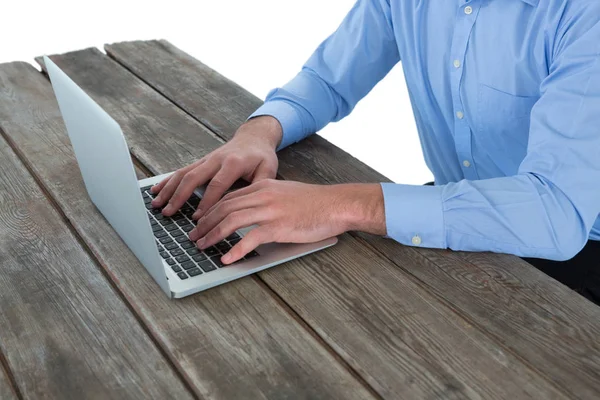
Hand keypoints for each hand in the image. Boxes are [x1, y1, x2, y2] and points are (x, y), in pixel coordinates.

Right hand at [150, 116, 281, 216]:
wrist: (254, 137)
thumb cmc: (262, 156)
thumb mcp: (268, 170)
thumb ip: (260, 186)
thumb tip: (251, 205)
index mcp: (234, 163)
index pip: (217, 185)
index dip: (206, 202)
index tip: (197, 218)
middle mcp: (216, 159)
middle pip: (193, 178)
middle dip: (179, 197)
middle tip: (169, 213)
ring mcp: (206, 160)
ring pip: (183, 173)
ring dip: (168, 189)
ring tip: (156, 204)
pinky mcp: (201, 161)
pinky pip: (181, 171)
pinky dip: (167, 181)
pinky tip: (155, 191)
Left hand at [189, 180, 385, 263]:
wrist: (337, 204)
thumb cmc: (315, 203)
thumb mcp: (285, 193)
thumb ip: (266, 199)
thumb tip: (250, 213)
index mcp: (262, 187)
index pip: (228, 197)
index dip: (210, 210)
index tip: (200, 222)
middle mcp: (262, 196)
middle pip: (224, 208)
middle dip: (204, 223)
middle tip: (193, 236)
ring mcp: (269, 210)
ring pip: (231, 221)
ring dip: (212, 235)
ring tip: (202, 246)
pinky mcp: (278, 226)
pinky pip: (250, 239)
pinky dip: (235, 249)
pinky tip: (226, 258)